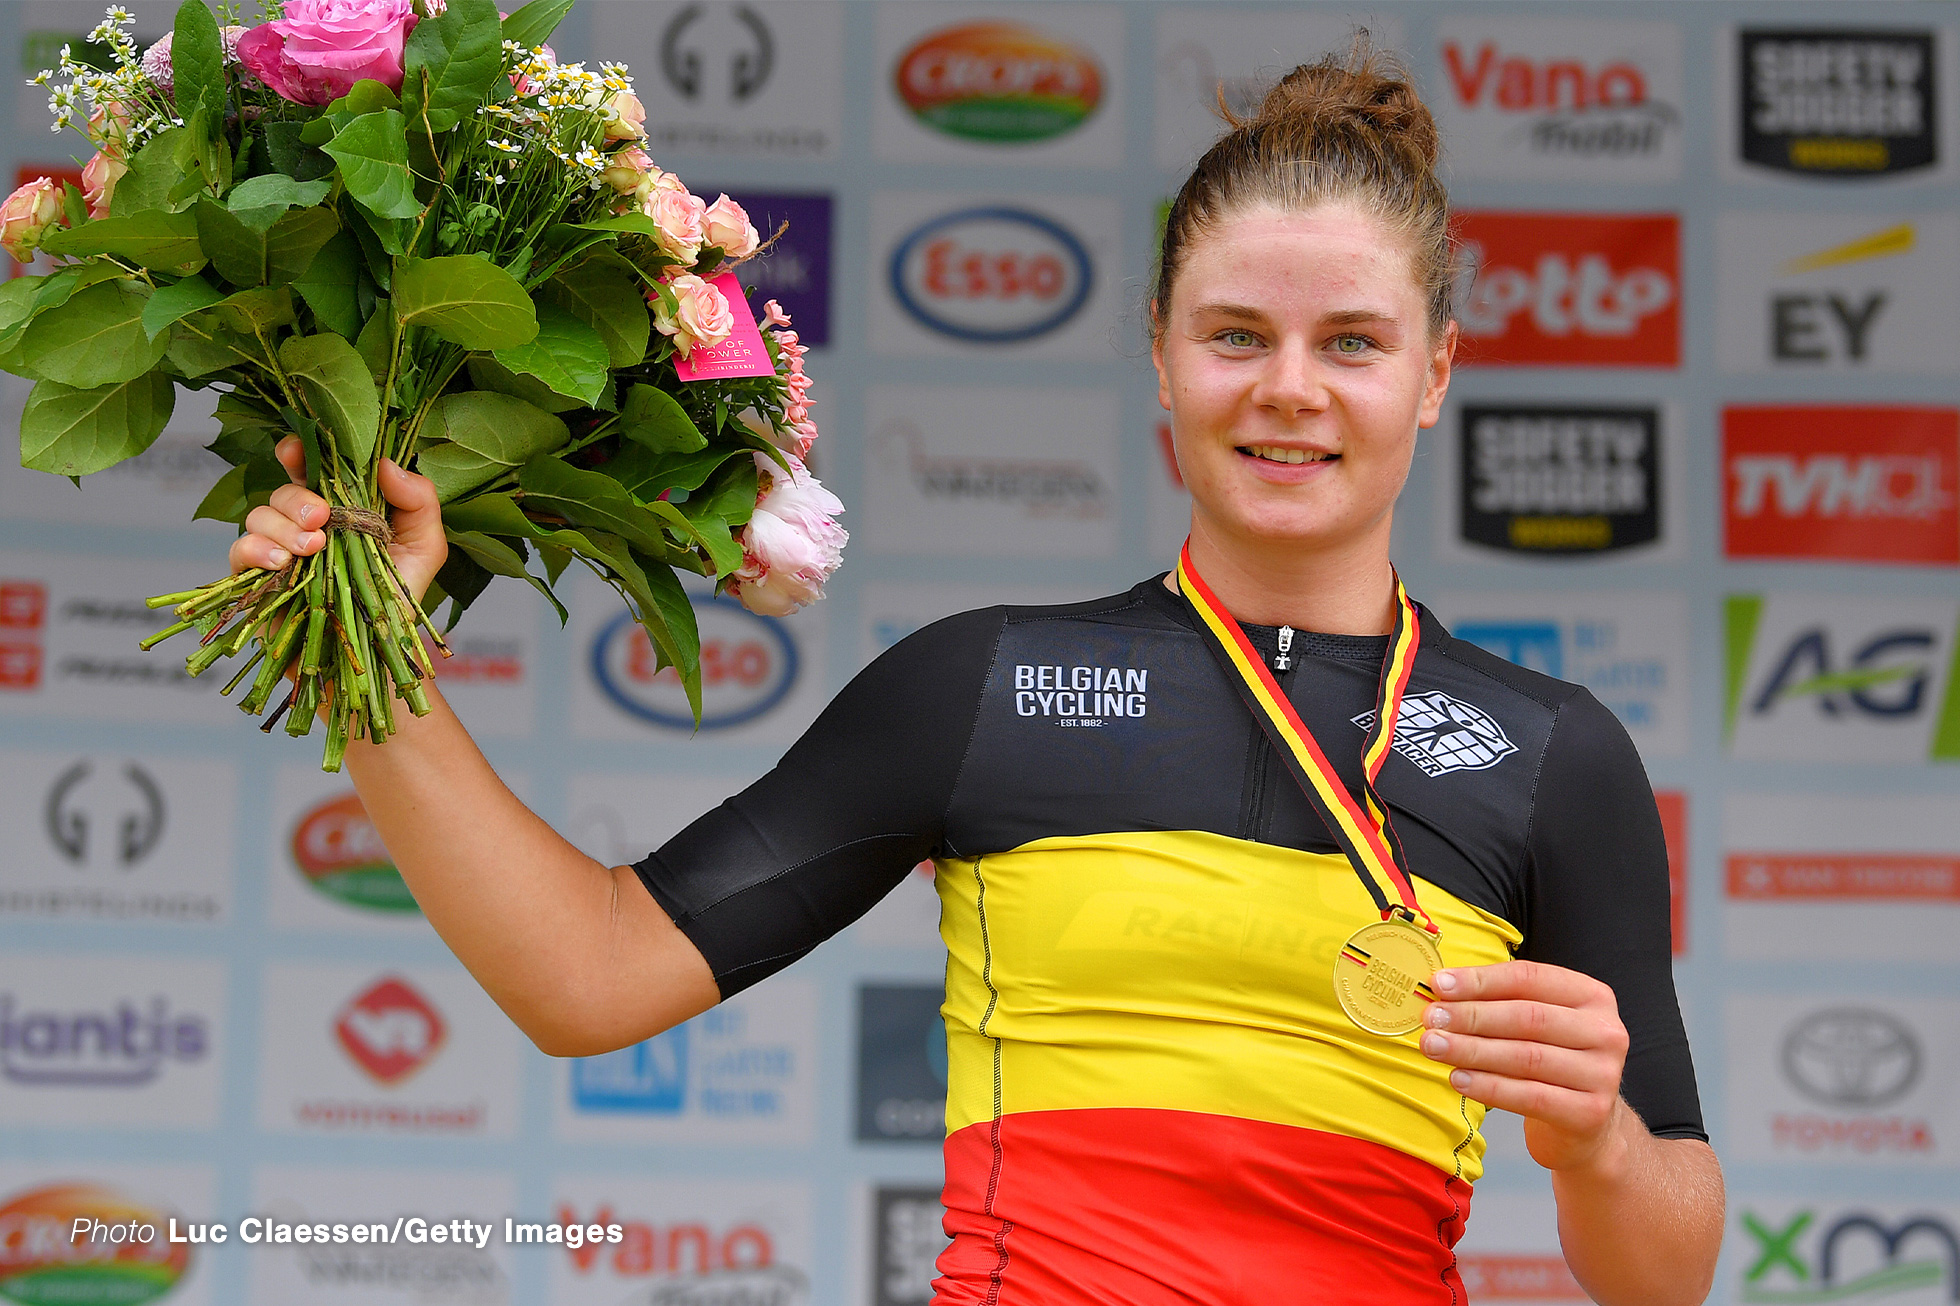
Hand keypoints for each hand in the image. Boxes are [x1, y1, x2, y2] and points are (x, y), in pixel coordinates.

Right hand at [227, 437, 448, 602]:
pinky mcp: (258, 581)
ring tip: (312, 549)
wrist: (376, 653)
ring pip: (258, 516)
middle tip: (321, 518)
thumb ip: (418, 501)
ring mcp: (279, 552)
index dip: (299, 453)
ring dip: (281, 527)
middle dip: (298, 500)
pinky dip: (255, 551)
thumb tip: (385, 463)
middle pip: (283, 492)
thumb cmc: (398, 600)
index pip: (311, 469)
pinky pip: (239, 552)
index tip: (297, 450)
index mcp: (341, 510)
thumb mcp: (425, 547)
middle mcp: (305, 526)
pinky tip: (281, 563)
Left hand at [1419, 960, 1630, 1175]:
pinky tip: (1458, 1079)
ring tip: (1434, 1047)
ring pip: (1526, 1057)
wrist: (1588, 1126)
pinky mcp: (1590, 1112)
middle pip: (1527, 1017)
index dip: (1481, 981)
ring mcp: (1603, 1074)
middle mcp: (1605, 1031)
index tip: (1439, 984)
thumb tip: (1440, 989)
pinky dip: (1489, 1087)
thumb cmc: (1551, 1063)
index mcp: (1592, 996)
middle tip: (1431, 1019)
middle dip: (1472, 1016)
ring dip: (1472, 1050)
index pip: (1529, 979)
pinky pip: (1530, 1096)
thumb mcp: (1538, 1024)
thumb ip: (1500, 1002)